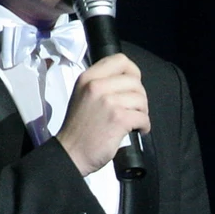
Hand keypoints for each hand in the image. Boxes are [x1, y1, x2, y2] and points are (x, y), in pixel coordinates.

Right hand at [56, 53, 149, 176]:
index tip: (133, 84)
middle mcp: (97, 86)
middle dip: (140, 96)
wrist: (70, 153)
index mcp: (88, 78)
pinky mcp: (119, 119)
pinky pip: (143, 117)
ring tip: (134, 121)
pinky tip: (137, 130)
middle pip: (135, 81)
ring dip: (142, 111)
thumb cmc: (77, 128)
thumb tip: (127, 80)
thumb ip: (101, 84)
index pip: (120, 60)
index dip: (133, 71)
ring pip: (141, 99)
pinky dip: (144, 125)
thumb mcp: (82, 95)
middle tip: (134, 109)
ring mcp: (108, 102)